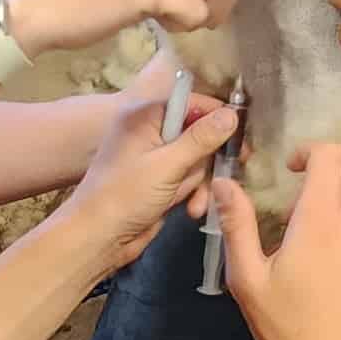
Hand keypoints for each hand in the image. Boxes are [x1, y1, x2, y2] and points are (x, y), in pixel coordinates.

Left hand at [119, 46, 235, 220]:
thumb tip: (233, 113)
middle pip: (198, 132)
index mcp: (145, 115)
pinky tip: (192, 209)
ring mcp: (155, 157)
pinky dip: (193, 192)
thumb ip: (201, 138)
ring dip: (201, 181)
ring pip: (197, 159)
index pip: (191, 101)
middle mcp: (150, 130)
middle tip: (232, 168)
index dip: (218, 116)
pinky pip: (189, 178)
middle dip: (209, 157)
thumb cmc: (126, 195)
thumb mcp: (167, 164)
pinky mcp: (159, 180)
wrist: (98, 238)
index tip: (241, 135)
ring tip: (196, 200)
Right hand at [214, 144, 340, 339]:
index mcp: (321, 220)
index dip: (307, 151)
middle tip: (282, 218)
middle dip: (309, 185)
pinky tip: (315, 263)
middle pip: (337, 177)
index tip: (286, 170)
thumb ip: (237, 225)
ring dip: (322, 207)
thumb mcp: (249, 277)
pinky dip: (336, 227)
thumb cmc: (289, 324)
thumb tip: (225, 184)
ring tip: (296, 244)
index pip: (329, 156)